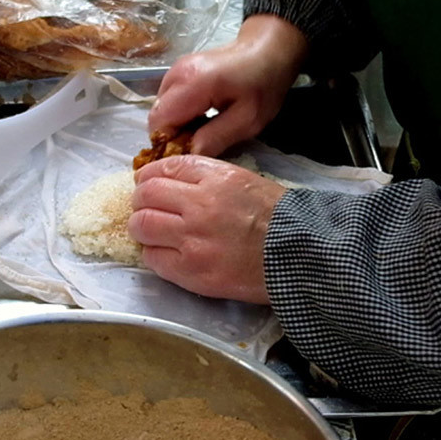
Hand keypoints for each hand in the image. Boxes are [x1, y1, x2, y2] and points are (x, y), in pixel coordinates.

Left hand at [128, 154, 286, 303]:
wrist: (299, 256)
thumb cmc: (278, 218)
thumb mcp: (243, 180)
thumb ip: (205, 178)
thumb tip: (169, 182)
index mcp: (214, 177)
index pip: (163, 168)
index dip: (148, 177)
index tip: (148, 186)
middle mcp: (199, 204)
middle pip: (145, 195)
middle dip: (141, 202)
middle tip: (148, 210)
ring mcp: (193, 239)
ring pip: (142, 226)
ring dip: (143, 228)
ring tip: (153, 233)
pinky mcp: (192, 271)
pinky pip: (153, 258)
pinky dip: (155, 255)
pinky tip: (168, 254)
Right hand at [149, 14, 307, 156]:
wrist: (267, 50)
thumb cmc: (262, 84)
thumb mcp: (247, 120)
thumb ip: (215, 139)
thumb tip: (188, 156)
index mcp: (192, 84)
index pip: (159, 123)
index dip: (170, 143)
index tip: (191, 151)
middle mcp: (176, 74)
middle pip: (157, 116)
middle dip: (174, 134)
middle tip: (201, 141)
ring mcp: (174, 70)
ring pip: (161, 110)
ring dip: (178, 124)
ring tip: (205, 127)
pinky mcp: (178, 72)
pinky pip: (168, 101)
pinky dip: (180, 114)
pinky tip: (202, 115)